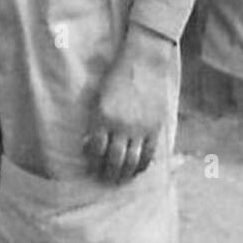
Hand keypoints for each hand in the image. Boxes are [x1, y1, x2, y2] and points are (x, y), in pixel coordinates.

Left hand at [84, 25, 172, 183]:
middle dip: (108, 174)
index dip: (93, 163)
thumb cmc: (117, 77)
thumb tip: (89, 144)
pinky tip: (137, 170)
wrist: (143, 63)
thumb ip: (95, 121)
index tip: (92, 169)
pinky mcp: (154, 128)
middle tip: (105, 180)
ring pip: (132, 161)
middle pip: (114, 160)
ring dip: (125, 174)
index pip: (96, 149)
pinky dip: (142, 166)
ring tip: (120, 180)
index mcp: (103, 116)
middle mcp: (121, 125)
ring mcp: (139, 128)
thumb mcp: (99, 96)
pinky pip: (148, 154)